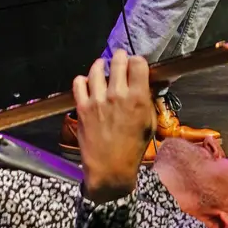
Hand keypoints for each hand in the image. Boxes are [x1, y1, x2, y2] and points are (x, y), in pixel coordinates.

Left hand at [72, 51, 154, 203]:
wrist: (110, 168)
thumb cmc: (133, 148)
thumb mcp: (149, 123)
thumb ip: (147, 101)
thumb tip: (146, 84)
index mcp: (138, 98)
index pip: (137, 63)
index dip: (137, 62)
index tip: (135, 66)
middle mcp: (117, 95)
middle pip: (117, 61)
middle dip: (120, 58)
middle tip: (119, 61)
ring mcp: (97, 100)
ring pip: (97, 68)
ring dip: (101, 65)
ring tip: (102, 67)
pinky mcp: (82, 107)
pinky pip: (79, 83)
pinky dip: (83, 80)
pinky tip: (88, 83)